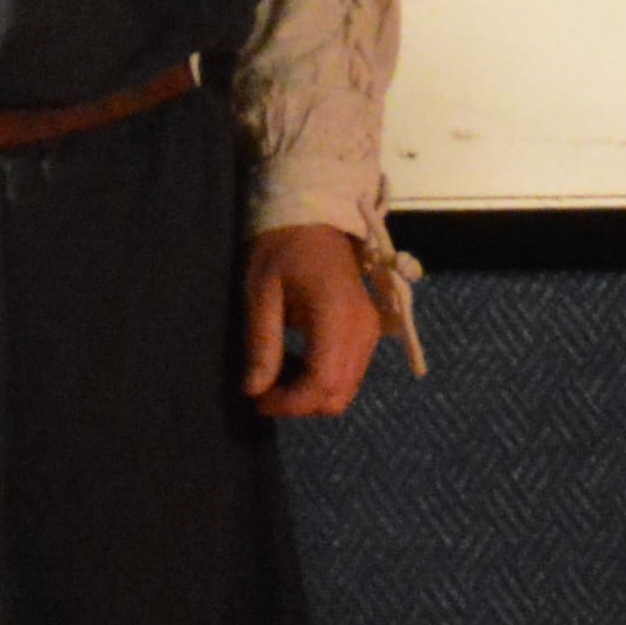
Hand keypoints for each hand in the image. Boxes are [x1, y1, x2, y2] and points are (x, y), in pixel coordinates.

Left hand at [242, 225, 384, 417]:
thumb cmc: (283, 249)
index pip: (322, 382)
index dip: (290, 403)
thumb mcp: (261, 293)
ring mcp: (371, 332)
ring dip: (312, 397)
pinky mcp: (370, 333)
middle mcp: (363, 330)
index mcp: (336, 317)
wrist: (317, 219)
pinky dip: (325, 384)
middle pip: (339, 395)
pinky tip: (300, 366)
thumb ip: (262, 344)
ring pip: (347, 390)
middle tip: (265, 392)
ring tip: (279, 380)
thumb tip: (253, 391)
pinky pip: (352, 375)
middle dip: (300, 405)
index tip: (258, 400)